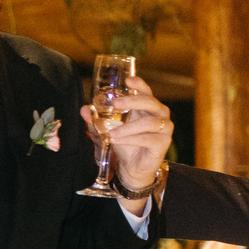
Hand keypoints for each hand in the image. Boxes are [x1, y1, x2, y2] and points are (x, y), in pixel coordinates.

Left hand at [81, 75, 172, 201]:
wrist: (133, 167)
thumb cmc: (126, 143)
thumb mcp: (109, 129)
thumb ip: (97, 120)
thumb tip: (83, 109)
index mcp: (147, 107)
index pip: (146, 91)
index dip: (139, 84)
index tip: (128, 80)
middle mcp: (159, 115)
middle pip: (150, 102)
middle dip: (132, 101)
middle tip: (116, 103)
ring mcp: (164, 129)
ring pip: (149, 122)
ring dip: (128, 127)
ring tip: (111, 134)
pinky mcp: (163, 144)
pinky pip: (148, 139)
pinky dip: (131, 139)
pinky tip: (117, 140)